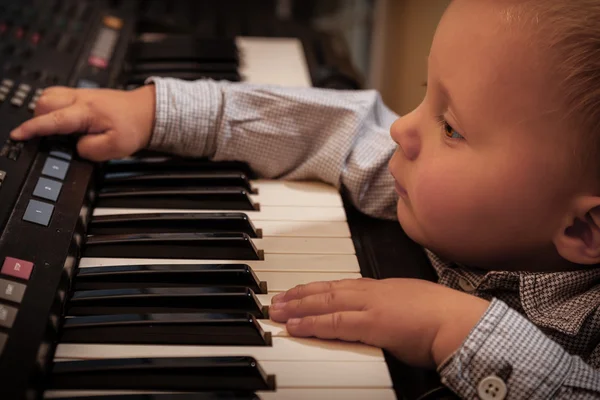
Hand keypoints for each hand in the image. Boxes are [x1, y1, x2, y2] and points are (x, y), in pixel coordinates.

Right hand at [10, 85, 155, 161]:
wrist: (149, 112)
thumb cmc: (134, 127)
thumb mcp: (115, 148)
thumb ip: (90, 150)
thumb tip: (76, 147)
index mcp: (86, 112)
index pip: (52, 120)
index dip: (33, 129)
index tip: (18, 135)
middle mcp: (81, 99)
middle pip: (44, 102)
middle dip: (37, 119)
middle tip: (41, 136)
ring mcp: (81, 94)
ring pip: (49, 96)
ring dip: (44, 111)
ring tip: (54, 129)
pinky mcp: (84, 95)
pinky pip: (59, 96)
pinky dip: (54, 107)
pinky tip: (63, 120)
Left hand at [269, 278, 489, 367]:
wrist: (459, 322)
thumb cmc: (444, 318)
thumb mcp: (412, 305)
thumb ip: (393, 309)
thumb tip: (384, 317)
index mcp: (382, 288)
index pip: (341, 285)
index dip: (316, 289)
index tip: (298, 292)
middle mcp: (373, 292)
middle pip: (327, 290)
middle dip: (299, 295)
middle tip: (276, 300)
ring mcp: (372, 306)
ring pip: (326, 303)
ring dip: (298, 308)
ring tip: (277, 311)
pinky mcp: (373, 324)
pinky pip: (336, 323)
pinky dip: (313, 324)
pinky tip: (296, 327)